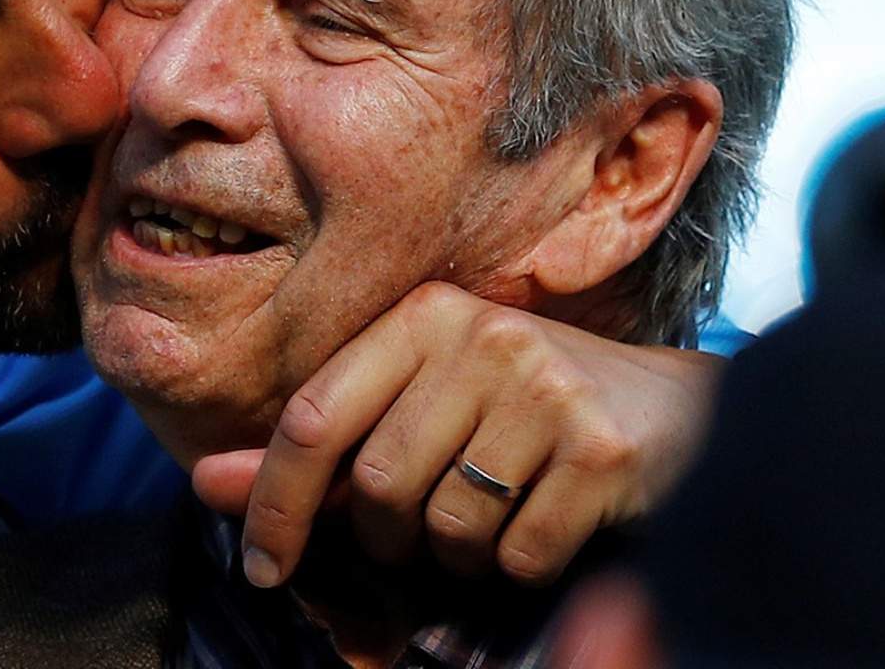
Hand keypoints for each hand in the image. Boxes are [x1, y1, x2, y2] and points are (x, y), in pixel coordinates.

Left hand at [192, 282, 722, 587]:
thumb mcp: (419, 404)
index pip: (312, 416)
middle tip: (421, 536)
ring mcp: (545, 388)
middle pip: (376, 485)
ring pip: (445, 526)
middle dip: (386, 539)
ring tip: (493, 522)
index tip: (261, 568)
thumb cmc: (525, 412)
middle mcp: (480, 336)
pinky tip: (546, 527)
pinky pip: (515, 553)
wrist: (678, 414)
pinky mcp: (600, 450)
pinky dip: (516, 568)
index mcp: (422, 316)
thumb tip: (207, 481)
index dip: (274, 502)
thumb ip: (319, 447)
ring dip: (457, 557)